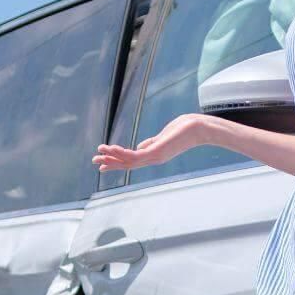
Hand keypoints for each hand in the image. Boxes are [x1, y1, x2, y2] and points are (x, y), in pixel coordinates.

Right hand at [92, 113, 208, 172]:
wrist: (200, 128)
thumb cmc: (184, 130)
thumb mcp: (163, 137)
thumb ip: (151, 143)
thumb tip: (140, 147)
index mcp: (154, 155)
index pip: (131, 161)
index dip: (116, 162)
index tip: (103, 165)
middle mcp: (153, 158)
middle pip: (128, 164)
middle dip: (110, 164)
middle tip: (95, 162)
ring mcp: (155, 157)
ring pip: (129, 161)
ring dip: (112, 158)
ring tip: (98, 154)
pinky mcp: (157, 152)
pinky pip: (135, 155)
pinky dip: (121, 153)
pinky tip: (110, 149)